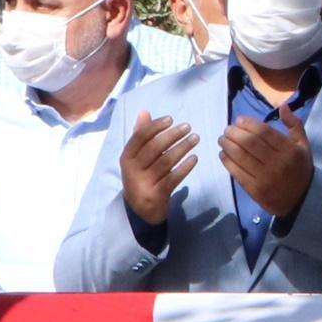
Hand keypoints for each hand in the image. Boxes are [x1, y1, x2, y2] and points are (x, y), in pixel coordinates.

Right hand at [119, 111, 200, 229]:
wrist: (140, 210)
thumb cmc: (141, 176)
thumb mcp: (137, 157)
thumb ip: (141, 135)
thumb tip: (144, 112)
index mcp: (126, 157)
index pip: (140, 137)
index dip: (155, 126)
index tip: (171, 119)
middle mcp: (132, 170)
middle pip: (154, 148)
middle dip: (172, 135)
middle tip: (188, 127)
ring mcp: (144, 183)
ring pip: (165, 162)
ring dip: (182, 148)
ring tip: (195, 138)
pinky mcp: (156, 195)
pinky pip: (173, 178)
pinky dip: (185, 167)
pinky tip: (195, 158)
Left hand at [221, 104, 315, 222]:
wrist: (300, 201)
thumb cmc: (300, 169)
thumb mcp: (303, 146)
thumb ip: (294, 125)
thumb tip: (282, 106)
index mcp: (290, 150)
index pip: (264, 132)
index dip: (248, 123)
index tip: (239, 120)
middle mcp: (278, 163)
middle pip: (250, 142)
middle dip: (234, 133)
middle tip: (227, 129)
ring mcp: (265, 177)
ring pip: (241, 156)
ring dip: (227, 145)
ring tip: (222, 139)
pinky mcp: (255, 190)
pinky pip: (237, 172)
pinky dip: (227, 161)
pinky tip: (223, 154)